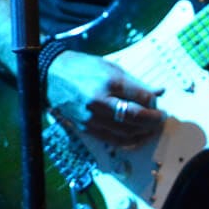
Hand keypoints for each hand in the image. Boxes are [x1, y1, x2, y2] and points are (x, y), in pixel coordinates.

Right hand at [44, 49, 164, 147]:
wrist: (50, 74)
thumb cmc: (80, 67)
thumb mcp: (110, 67)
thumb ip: (135, 82)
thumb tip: (158, 92)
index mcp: (108, 81)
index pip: (141, 98)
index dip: (154, 103)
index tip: (158, 104)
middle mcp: (99, 101)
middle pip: (136, 117)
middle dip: (153, 120)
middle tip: (159, 118)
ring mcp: (91, 116)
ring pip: (126, 132)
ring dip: (143, 132)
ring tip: (150, 128)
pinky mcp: (85, 127)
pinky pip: (112, 140)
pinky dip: (128, 140)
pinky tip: (136, 136)